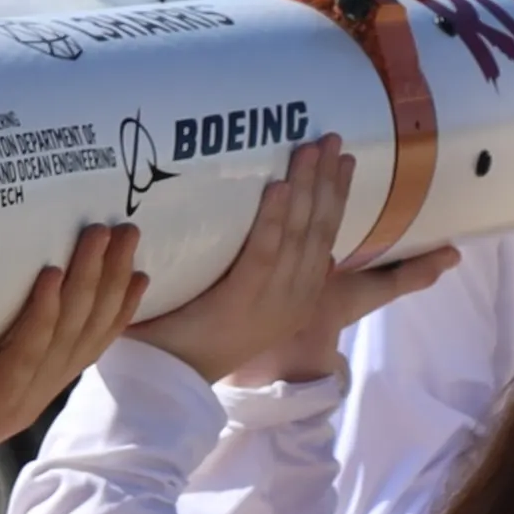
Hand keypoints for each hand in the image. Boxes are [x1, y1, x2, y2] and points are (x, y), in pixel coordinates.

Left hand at [0, 220, 149, 513]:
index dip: (112, 306)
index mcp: (20, 386)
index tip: (133, 264)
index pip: (82, 342)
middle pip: (87, 333)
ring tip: (100, 238)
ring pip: (66, 338)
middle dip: (110, 280)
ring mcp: (13, 404)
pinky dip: (40, 315)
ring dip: (87, 285)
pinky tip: (51, 277)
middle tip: (128, 229)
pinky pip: (24, 355)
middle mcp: (27, 395)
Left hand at [119, 141, 453, 391]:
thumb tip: (248, 213)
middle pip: (319, 229)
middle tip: (332, 139)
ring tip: (309, 149)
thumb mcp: (236, 294)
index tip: (343, 160)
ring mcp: (273, 302)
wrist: (171, 374)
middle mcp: (295, 298)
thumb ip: (252, 263)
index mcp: (298, 296)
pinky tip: (278, 187)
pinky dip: (272, 219)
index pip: (326, 238)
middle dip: (328, 182)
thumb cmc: (191, 330)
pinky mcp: (243, 303)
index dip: (336, 196)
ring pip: (299, 235)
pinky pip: (263, 254)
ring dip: (306, 188)